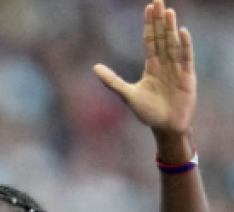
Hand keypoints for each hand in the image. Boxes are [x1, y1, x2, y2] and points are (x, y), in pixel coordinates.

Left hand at [94, 0, 195, 139]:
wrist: (165, 127)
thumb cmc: (147, 112)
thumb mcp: (127, 95)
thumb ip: (112, 81)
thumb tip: (94, 67)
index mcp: (152, 66)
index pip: (150, 40)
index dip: (149, 25)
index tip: (148, 8)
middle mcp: (165, 64)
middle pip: (162, 37)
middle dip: (160, 20)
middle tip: (159, 2)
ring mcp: (177, 69)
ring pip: (173, 44)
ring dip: (171, 28)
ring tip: (169, 11)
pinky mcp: (187, 76)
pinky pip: (186, 57)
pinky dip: (184, 45)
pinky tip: (181, 32)